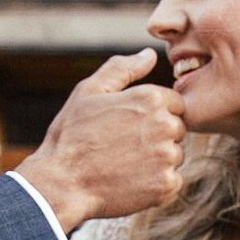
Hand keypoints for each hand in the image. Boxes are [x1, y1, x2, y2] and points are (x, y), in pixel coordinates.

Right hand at [15, 48, 185, 230]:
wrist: (62, 184)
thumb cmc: (71, 135)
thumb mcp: (89, 92)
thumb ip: (122, 69)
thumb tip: (149, 54)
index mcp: (151, 98)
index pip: (175, 103)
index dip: (153, 114)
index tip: (130, 126)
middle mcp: (164, 125)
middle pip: (177, 129)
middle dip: (157, 136)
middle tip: (124, 147)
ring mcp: (167, 157)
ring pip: (175, 155)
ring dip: (157, 160)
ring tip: (124, 164)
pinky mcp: (166, 185)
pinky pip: (172, 181)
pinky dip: (156, 183)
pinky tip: (131, 181)